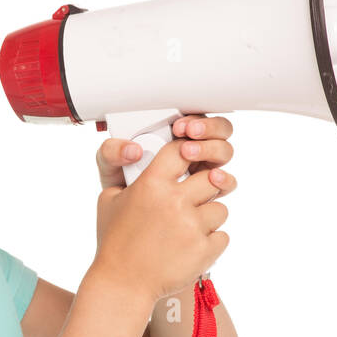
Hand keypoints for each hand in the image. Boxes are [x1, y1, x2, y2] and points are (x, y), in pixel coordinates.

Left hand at [95, 113, 236, 189]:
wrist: (125, 218)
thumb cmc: (122, 186)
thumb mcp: (110, 165)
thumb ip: (111, 152)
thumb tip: (132, 151)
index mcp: (174, 136)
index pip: (196, 118)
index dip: (193, 118)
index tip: (179, 126)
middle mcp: (193, 149)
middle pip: (219, 131)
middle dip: (208, 129)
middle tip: (188, 135)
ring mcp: (203, 170)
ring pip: (224, 152)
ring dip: (211, 150)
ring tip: (190, 155)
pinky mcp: (209, 192)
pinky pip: (226, 182)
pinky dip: (224, 178)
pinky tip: (213, 178)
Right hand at [95, 113, 236, 249]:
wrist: (123, 283)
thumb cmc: (115, 241)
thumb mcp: (109, 199)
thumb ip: (128, 173)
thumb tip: (142, 152)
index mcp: (151, 184)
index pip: (182, 150)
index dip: (187, 155)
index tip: (187, 163)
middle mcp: (174, 201)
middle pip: (211, 178)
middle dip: (203, 189)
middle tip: (189, 203)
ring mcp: (192, 226)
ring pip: (220, 208)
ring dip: (208, 218)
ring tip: (186, 230)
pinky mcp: (205, 250)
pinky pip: (222, 235)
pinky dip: (210, 242)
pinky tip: (189, 247)